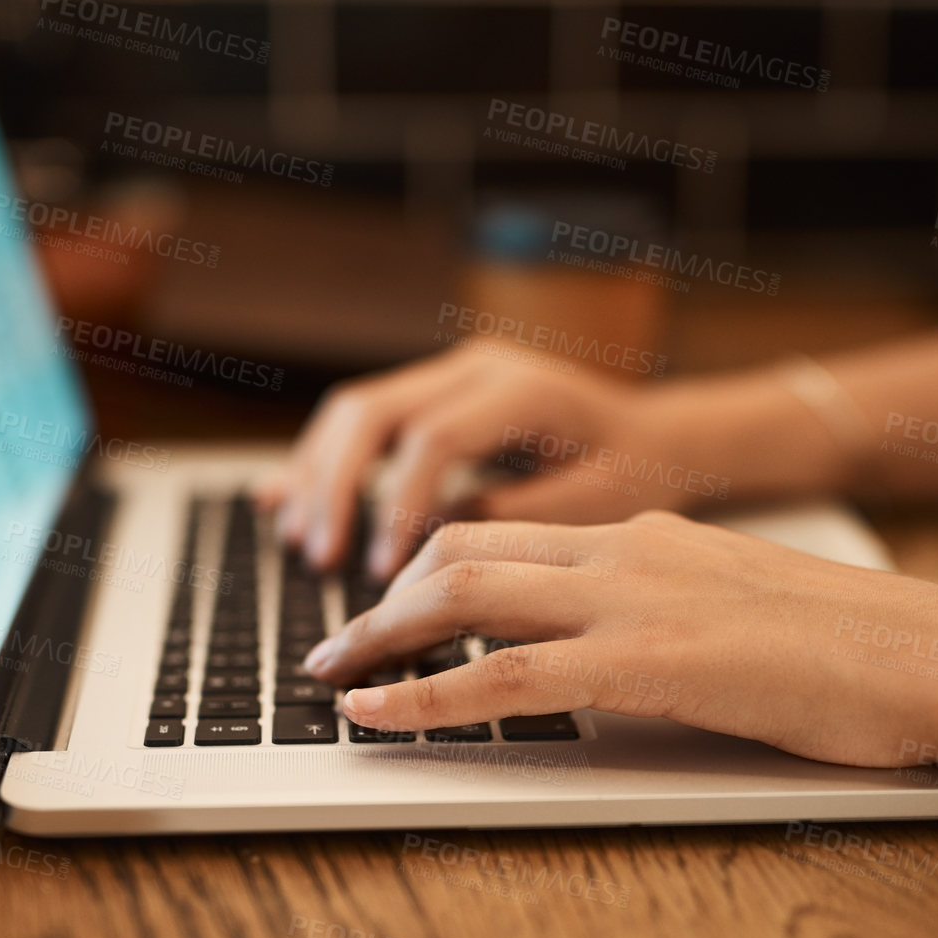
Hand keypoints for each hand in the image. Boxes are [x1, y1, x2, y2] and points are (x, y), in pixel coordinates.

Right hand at [254, 344, 703, 577]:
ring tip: (300, 542)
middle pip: (375, 410)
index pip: (435, 438)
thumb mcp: (597, 503)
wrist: (655, 434)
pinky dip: (323, 462)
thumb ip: (517, 516)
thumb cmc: (635, 473)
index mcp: (523, 389)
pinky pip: (363, 420)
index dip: (401, 505)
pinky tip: (282, 500)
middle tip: (322, 556)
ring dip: (320, 476)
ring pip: (356, 410)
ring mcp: (450, 373)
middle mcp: (477, 366)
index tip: (383, 571)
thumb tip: (436, 544)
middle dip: (338, 486)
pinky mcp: (434, 391)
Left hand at [301, 511, 937, 765]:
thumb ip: (667, 614)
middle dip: (385, 593)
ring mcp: (630, 598)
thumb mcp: (738, 610)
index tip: (386, 602)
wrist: (928, 652)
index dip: (428, 564)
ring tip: (331, 675)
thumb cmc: (853, 649)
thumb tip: (618, 653)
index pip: (507, 532)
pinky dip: (424, 697)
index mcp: (647, 534)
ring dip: (381, 635)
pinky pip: (504, 674)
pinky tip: (376, 717)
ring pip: (464, 592)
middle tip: (338, 640)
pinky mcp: (643, 661)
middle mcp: (624, 549)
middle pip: (463, 546)